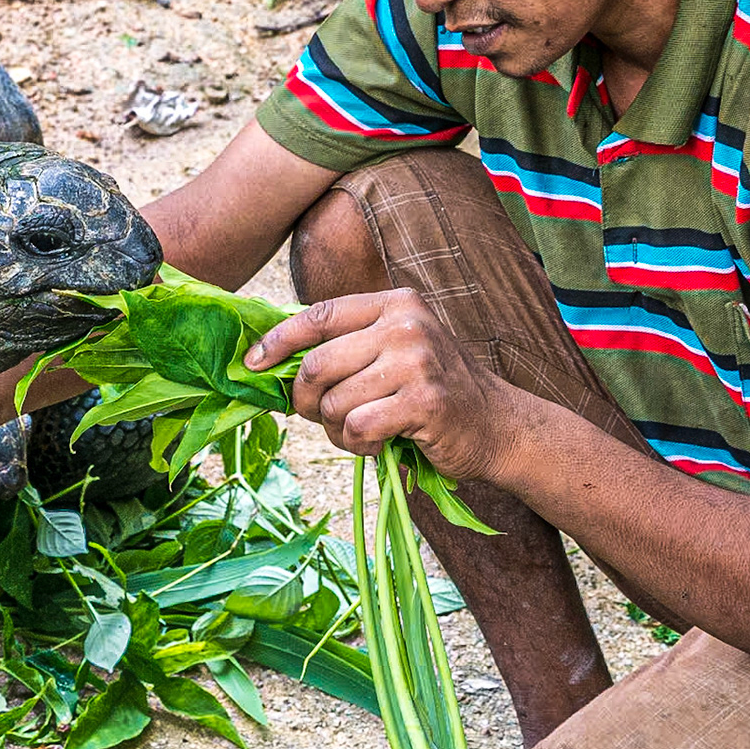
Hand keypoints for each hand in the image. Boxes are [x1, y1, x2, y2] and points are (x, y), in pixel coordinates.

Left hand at [246, 288, 519, 481]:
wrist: (498, 425)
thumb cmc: (432, 391)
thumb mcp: (394, 351)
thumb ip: (347, 347)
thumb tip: (272, 359)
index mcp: (394, 303)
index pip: (318, 315)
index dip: (278, 340)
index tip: (251, 362)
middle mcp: (406, 323)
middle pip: (318, 364)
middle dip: (306, 399)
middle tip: (318, 416)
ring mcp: (417, 360)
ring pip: (336, 402)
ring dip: (337, 429)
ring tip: (361, 432)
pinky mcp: (425, 401)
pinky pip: (359, 427)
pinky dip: (359, 445)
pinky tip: (379, 444)